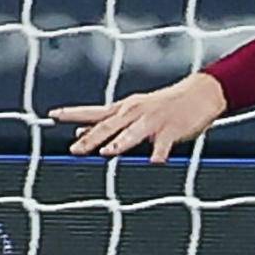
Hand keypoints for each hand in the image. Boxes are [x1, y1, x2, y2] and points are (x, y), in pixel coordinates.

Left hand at [52, 70, 228, 161]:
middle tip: (75, 150)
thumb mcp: (132, 110)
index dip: (72, 114)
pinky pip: (164, 144)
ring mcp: (154, 121)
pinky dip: (159, 153)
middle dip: (91, 138)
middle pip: (109, 126)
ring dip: (120, 142)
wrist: (201, 93)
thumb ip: (107, 123)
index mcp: (124, 109)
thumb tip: (79, 133)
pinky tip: (154, 161)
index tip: (53, 115)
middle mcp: (135, 113)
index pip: (93, 112)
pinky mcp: (174, 129)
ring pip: (134, 133)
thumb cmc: (165, 104)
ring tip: (108, 152)